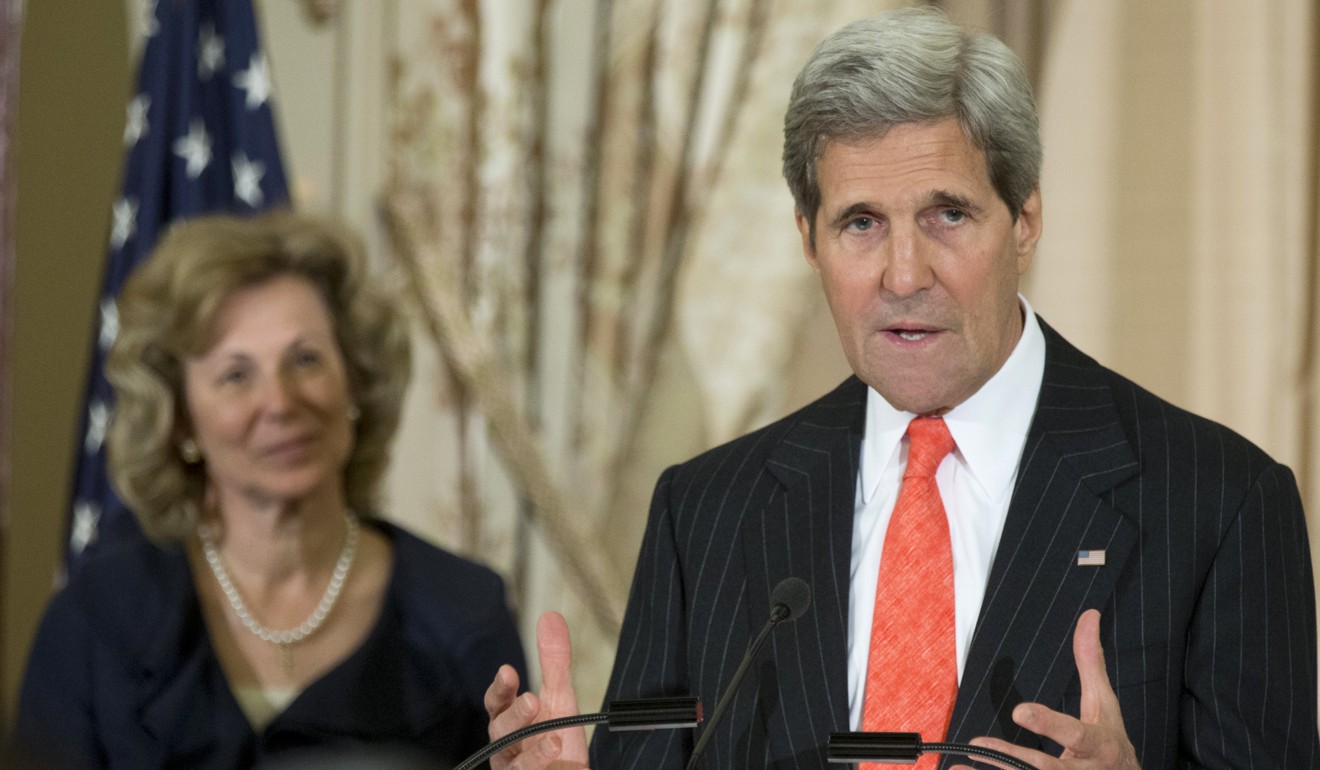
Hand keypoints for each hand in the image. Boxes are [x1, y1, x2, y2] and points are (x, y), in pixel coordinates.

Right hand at [485, 611, 589, 769]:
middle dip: (514, 713)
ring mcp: (513, 765)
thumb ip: (553, 661)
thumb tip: (550, 617)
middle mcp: (507, 743)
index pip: (498, 700)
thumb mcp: (560, 698)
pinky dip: (539, 760)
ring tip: (551, 733)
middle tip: (531, 700)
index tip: (509, 672)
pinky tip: (555, 747)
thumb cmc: (557, 738)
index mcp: (510, 718)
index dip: (501, 688)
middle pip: (501, 727)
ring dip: (528, 742)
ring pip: (510, 754)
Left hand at [958, 610, 1139, 769]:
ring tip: (963, 764)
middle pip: (1046, 768)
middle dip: (1012, 758)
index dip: (1048, 724)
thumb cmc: (1109, 741)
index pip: (1074, 734)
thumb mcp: (1105, 703)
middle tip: (978, 743)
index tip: (1019, 712)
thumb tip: (1088, 616)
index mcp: (1099, 744)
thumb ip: (1091, 662)